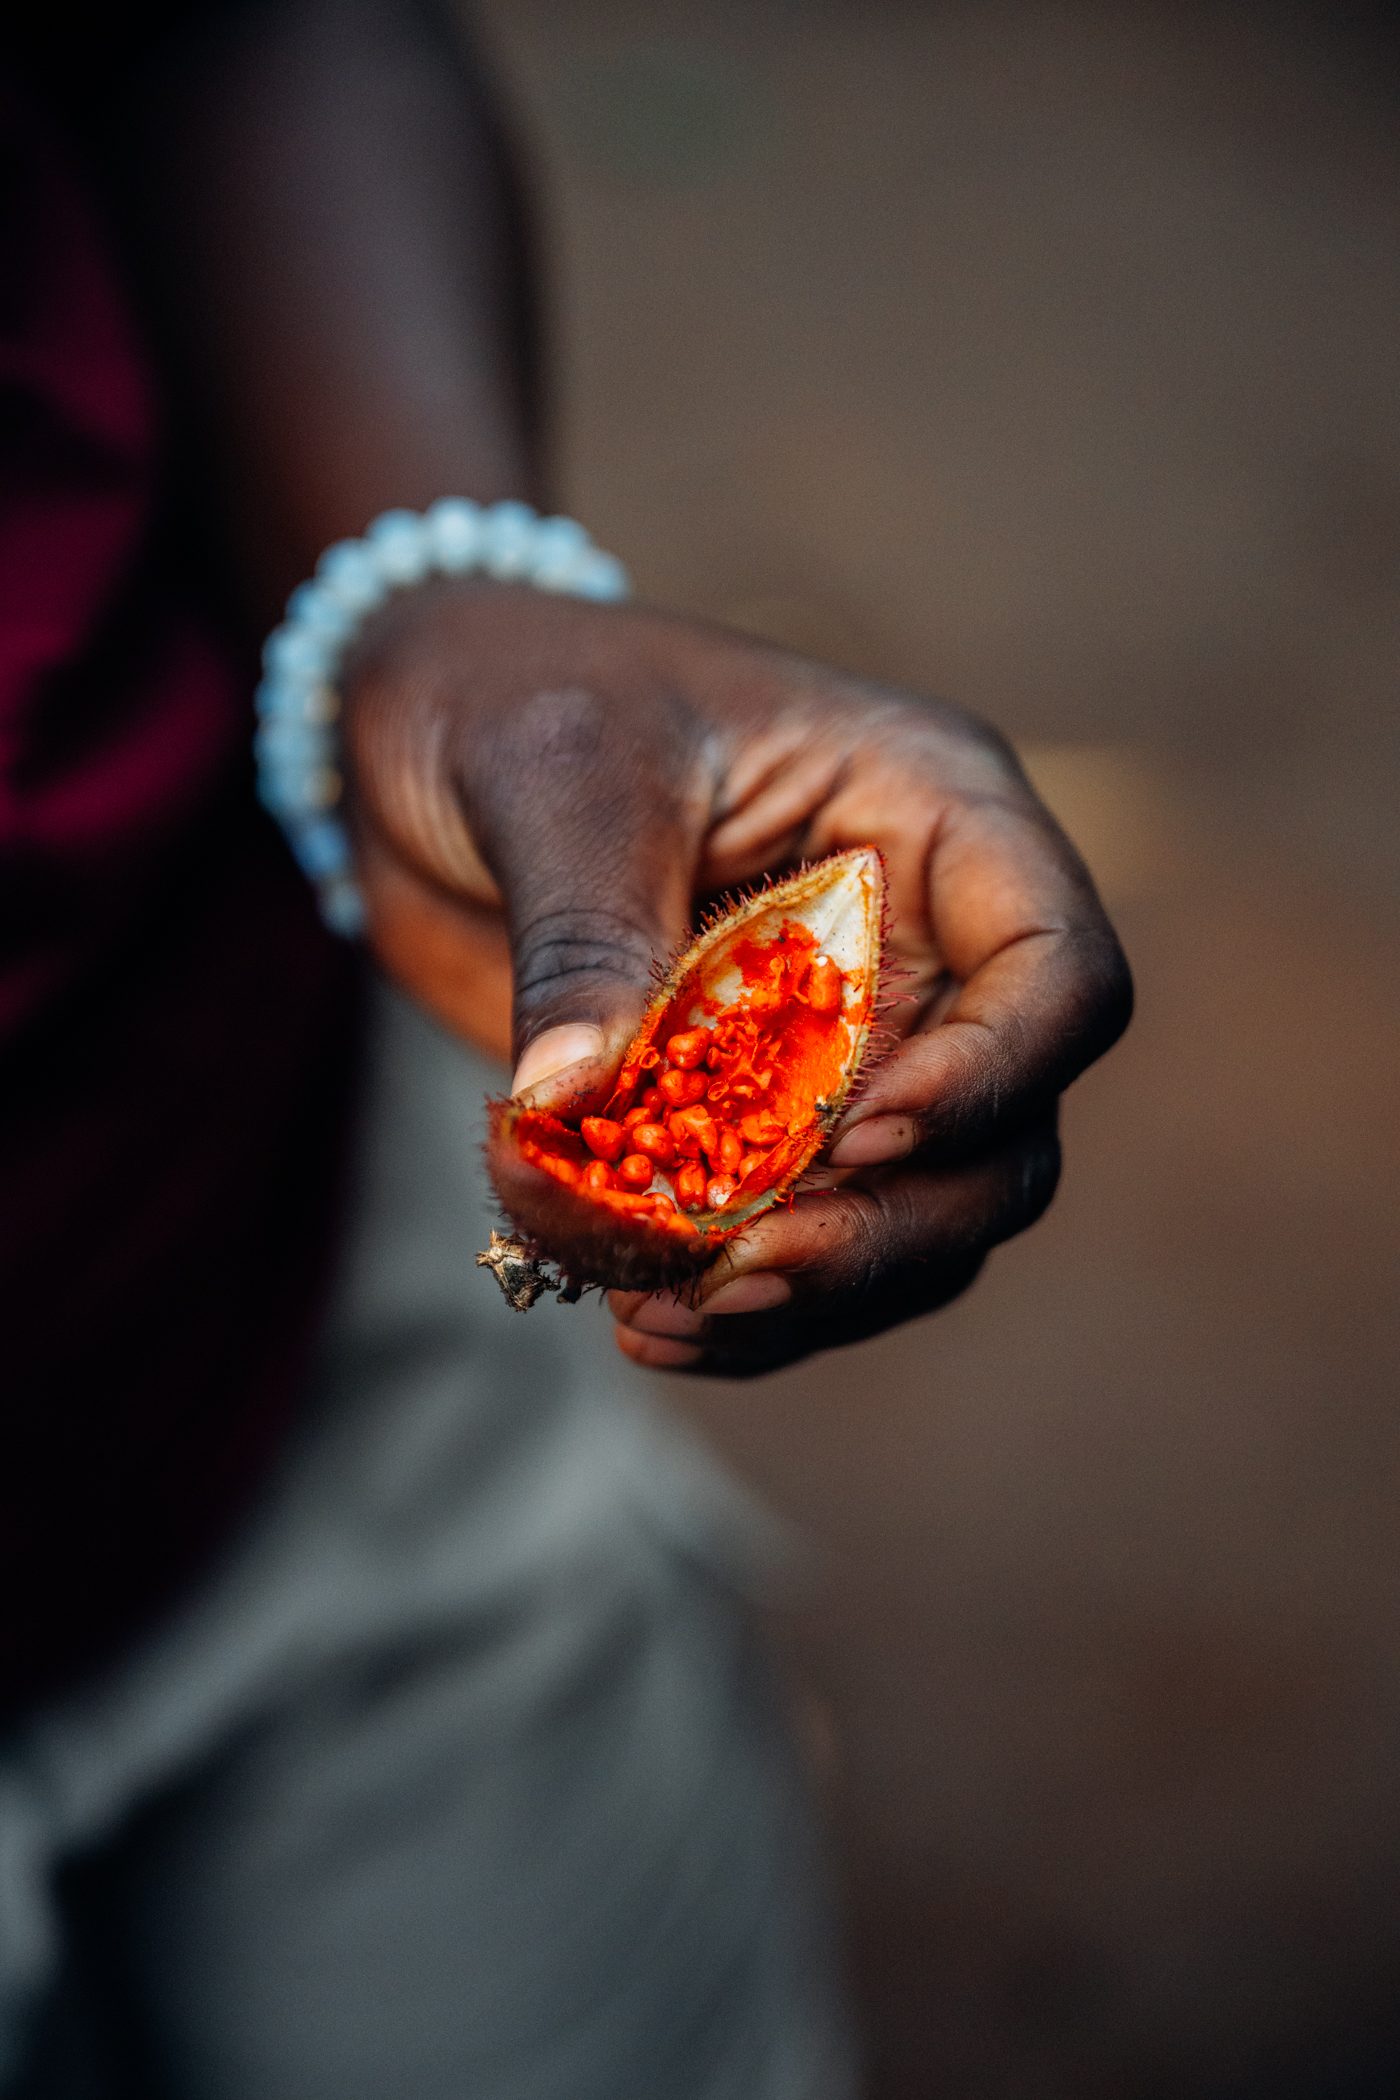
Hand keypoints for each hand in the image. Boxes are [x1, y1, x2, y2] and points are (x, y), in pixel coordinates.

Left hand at [344, 581, 1130, 1374]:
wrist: (412, 728)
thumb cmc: (515, 692)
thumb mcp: (556, 779)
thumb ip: (588, 938)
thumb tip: (576, 1105)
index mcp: (929, 818)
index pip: (1059, 974)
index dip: (993, 1079)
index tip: (853, 1137)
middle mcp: (915, 946)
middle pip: (1002, 1138)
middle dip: (887, 1228)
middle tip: (743, 1268)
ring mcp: (841, 1046)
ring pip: (912, 1220)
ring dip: (812, 1294)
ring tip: (665, 1316)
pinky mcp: (748, 1120)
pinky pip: (798, 1242)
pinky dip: (739, 1306)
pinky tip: (644, 1320)